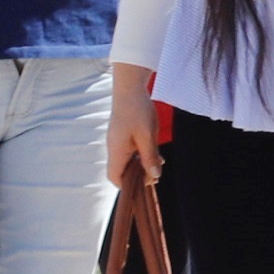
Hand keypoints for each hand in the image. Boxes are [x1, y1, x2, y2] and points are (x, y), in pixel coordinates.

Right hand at [107, 68, 162, 186]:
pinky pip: (129, 151)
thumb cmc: (137, 110)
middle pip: (121, 171)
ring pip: (127, 161)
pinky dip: (140, 155)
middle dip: (138, 176)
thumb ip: (150, 157)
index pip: (115, 177)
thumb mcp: (148, 136)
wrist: (129, 88)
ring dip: (141, 164)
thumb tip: (155, 176)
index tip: (146, 183)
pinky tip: (154, 152)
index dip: (128, 186)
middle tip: (157, 173)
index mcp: (117, 151)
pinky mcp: (121, 134)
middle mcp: (114, 148)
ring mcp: (117, 141)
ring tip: (158, 162)